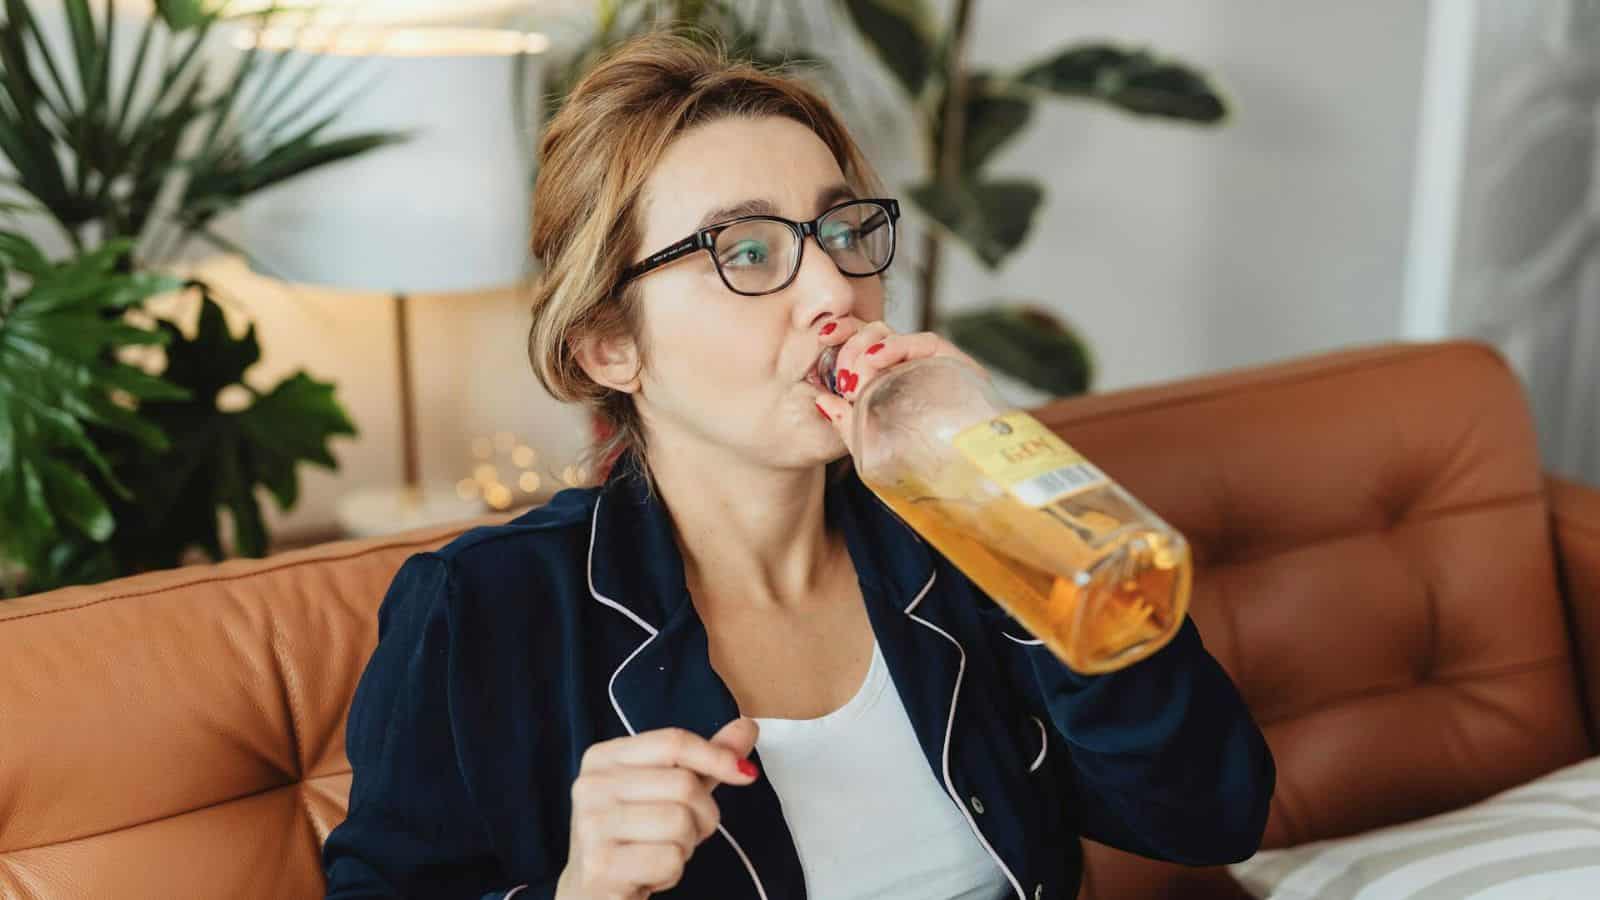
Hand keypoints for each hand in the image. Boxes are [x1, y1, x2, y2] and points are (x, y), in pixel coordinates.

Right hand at [556, 718, 760, 898]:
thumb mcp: (669, 789)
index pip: (673, 741)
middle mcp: (591, 785)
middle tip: (685, 832)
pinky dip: (672, 871)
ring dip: (687, 845)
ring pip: (680, 822)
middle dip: (703, 814)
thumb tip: (746, 727)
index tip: (744, 774)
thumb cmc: (635, 836)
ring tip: (663, 850)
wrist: (593, 891)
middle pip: (683, 784)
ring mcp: (591, 825)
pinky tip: (650, 873)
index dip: (717, 756)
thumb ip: (705, 759)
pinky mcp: (601, 865)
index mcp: (603, 757)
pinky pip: (670, 860)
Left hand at [813, 317, 986, 455]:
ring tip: (854, 378)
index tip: (822, 337)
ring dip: (867, 347)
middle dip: (851, 345)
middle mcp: (909, 367)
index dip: (842, 332)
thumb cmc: (918, 466)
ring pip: (895, 335)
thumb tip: (820, 401)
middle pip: (875, 334)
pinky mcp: (957, 366)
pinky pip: (927, 343)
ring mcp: (932, 365)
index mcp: (889, 378)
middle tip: (842, 377)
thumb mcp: (871, 444)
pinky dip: (898, 345)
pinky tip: (876, 358)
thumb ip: (846, 423)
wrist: (965, 482)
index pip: (863, 342)